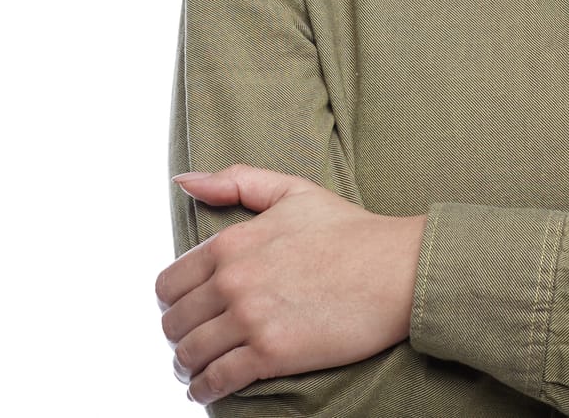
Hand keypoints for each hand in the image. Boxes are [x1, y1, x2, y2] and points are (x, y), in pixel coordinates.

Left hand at [155, 165, 426, 404]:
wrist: (398, 270)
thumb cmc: (352, 231)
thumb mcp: (292, 191)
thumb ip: (235, 181)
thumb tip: (185, 181)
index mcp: (231, 243)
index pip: (170, 283)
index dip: (172, 301)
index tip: (185, 310)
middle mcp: (233, 281)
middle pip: (174, 322)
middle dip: (178, 334)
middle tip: (192, 341)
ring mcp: (250, 319)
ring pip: (190, 354)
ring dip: (187, 365)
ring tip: (196, 368)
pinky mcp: (271, 354)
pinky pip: (217, 379)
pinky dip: (205, 388)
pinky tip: (207, 388)